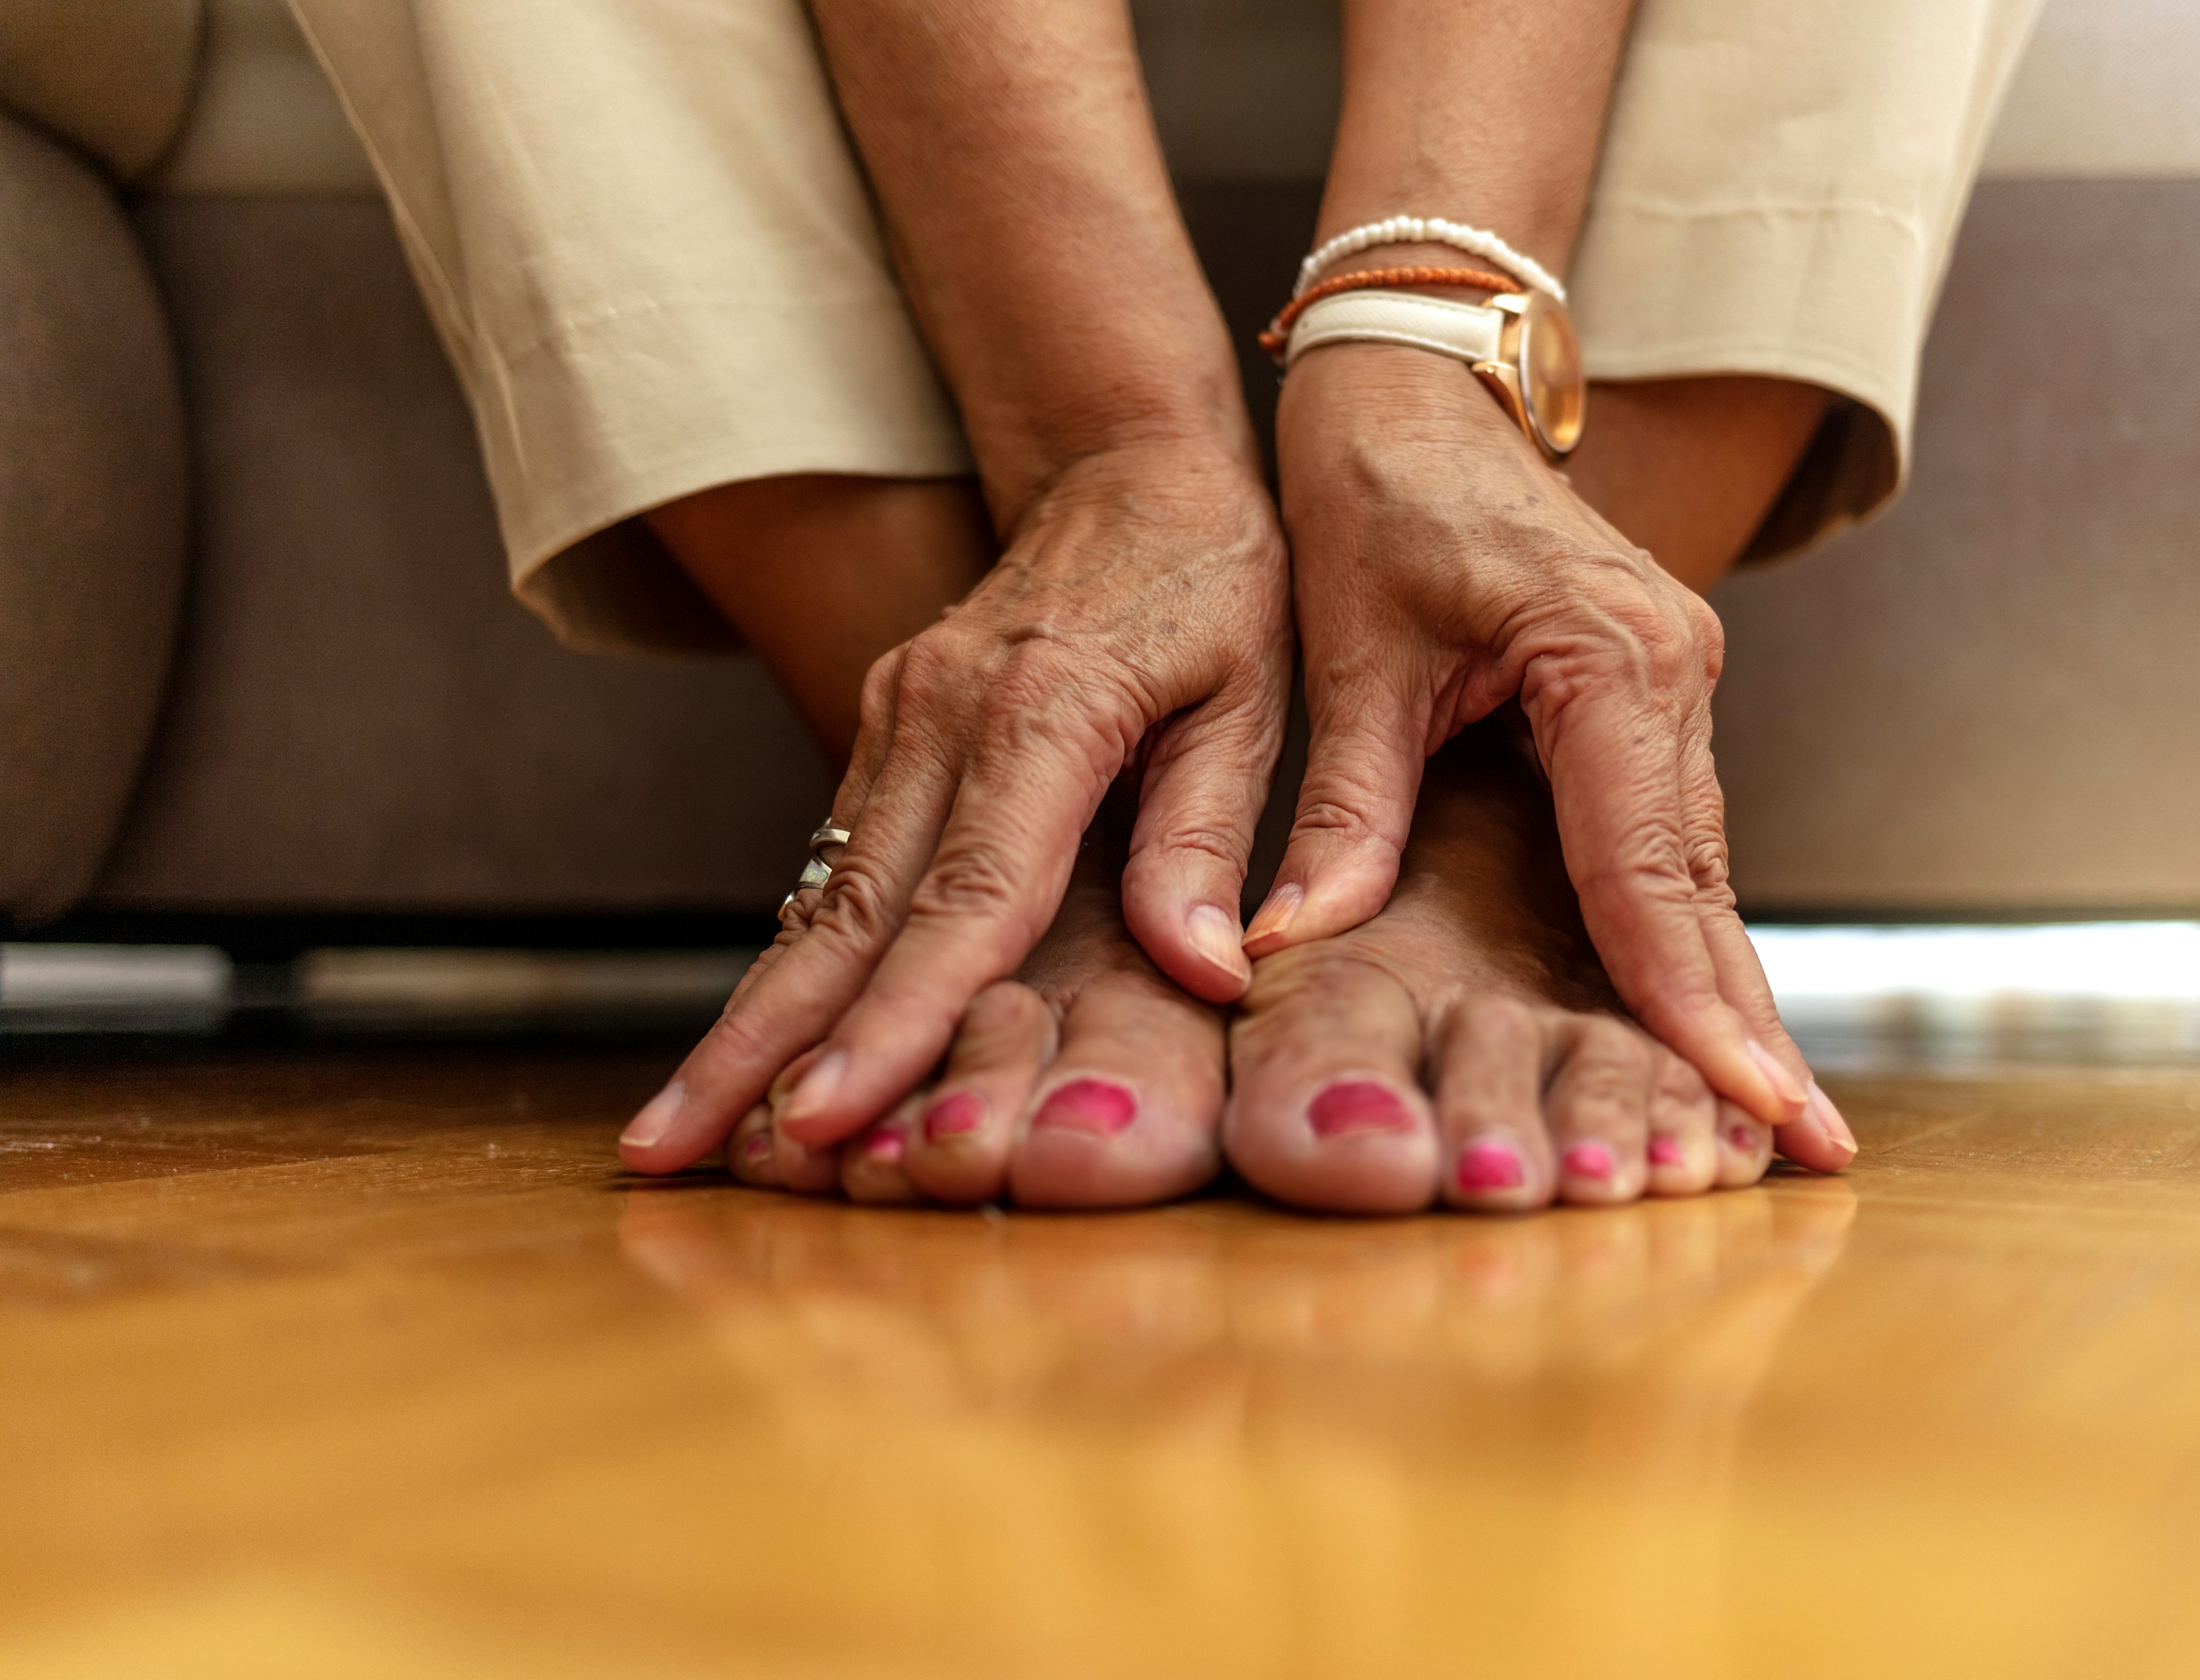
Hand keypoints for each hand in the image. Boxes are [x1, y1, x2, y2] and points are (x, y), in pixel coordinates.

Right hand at [621, 440, 1288, 1171]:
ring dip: (745, 1015)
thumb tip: (1205, 972)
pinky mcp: (884, 727)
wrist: (1129, 462)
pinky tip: (747, 1041)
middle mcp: (940, 716)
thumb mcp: (1254, 697)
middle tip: (673, 1149)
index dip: (896, 1020)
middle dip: (756, 1046)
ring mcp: (897, 718)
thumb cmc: (1214, 581)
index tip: (827, 1117)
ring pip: (816, 896)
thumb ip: (1210, 836)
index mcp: (1044, 713)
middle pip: (846, 914)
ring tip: (677, 1125)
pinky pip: (832, 863)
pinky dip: (789, 959)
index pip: (963, 899)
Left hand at [1255, 345, 1838, 1164]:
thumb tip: (1299, 940)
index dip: (1687, 998)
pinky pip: (1674, 834)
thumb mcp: (1350, 653)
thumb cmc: (1375, 494)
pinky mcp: (1653, 693)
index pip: (1647, 868)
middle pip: (1703, 883)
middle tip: (1808, 1153)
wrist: (1421, 384)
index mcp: (1607, 657)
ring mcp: (1677, 680)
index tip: (1747, 1104)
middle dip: (1743, 1022)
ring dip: (1724, 986)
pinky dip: (1683, 927)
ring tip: (1770, 1116)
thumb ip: (1343, 805)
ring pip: (1700, 867)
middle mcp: (1672, 670)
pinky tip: (1702, 1014)